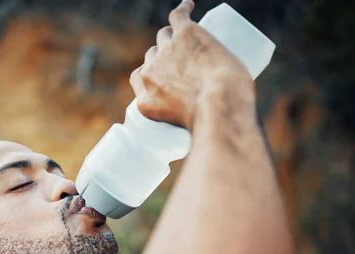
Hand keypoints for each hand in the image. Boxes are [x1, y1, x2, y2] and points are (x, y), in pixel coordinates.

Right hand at [130, 0, 254, 129]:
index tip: (165, 76)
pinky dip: (183, 9)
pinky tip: (189, 7)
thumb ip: (188, 127)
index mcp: (145, 100)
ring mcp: (167, 51)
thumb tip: (207, 134)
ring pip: (165, 35)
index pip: (140, 76)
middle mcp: (151, 73)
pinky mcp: (186, 35)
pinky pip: (178, 15)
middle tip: (187, 62)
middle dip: (165, 57)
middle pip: (153, 55)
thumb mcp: (189, 130)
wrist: (220, 106)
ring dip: (174, 36)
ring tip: (189, 39)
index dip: (152, 72)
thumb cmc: (212, 123)